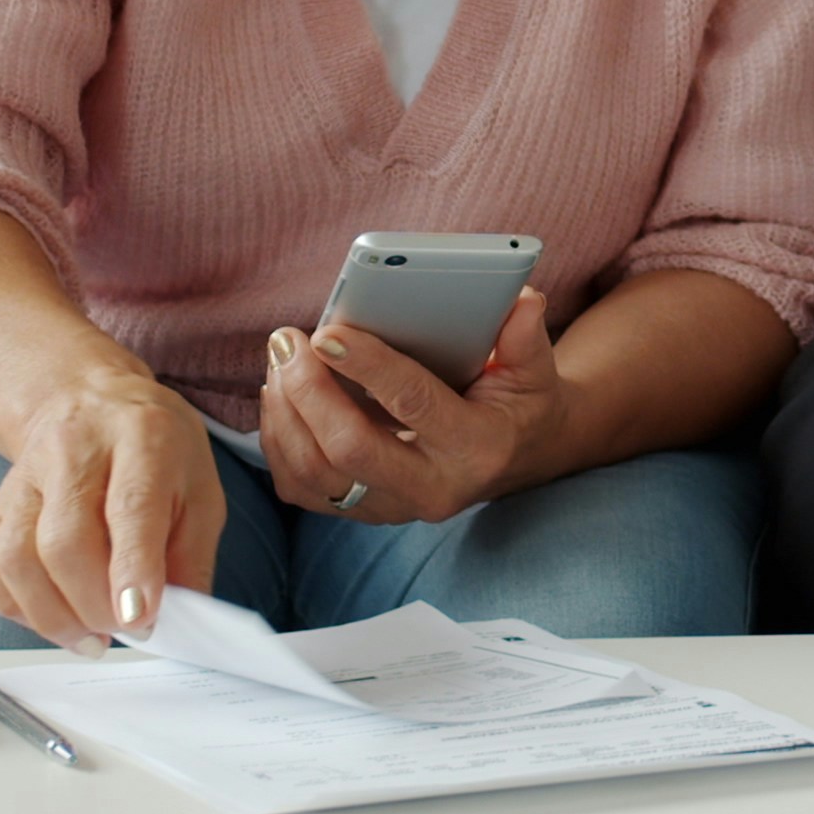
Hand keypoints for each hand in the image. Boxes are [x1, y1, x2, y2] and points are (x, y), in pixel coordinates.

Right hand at [0, 363, 226, 652]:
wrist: (90, 401)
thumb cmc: (156, 453)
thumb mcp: (200, 492)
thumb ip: (190, 557)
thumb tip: (175, 622)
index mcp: (143, 439)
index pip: (130, 507)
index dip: (132, 569)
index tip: (137, 619)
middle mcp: (75, 449)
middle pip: (63, 541)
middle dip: (92, 605)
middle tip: (121, 629)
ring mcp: (25, 474)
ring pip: (15, 557)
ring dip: (50, 615)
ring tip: (88, 636)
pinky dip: (11, 604)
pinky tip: (48, 613)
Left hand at [261, 287, 571, 524]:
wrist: (516, 457)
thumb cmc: (519, 403)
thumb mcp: (534, 370)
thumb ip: (525, 337)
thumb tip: (521, 300)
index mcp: (476, 448)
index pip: (413, 405)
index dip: (368, 366)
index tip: (328, 332)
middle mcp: (432, 488)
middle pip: (349, 450)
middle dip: (308, 391)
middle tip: (288, 340)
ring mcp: (393, 509)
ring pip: (315, 473)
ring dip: (285, 413)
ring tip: (279, 360)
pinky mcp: (363, 513)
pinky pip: (301, 488)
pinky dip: (280, 441)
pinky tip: (280, 396)